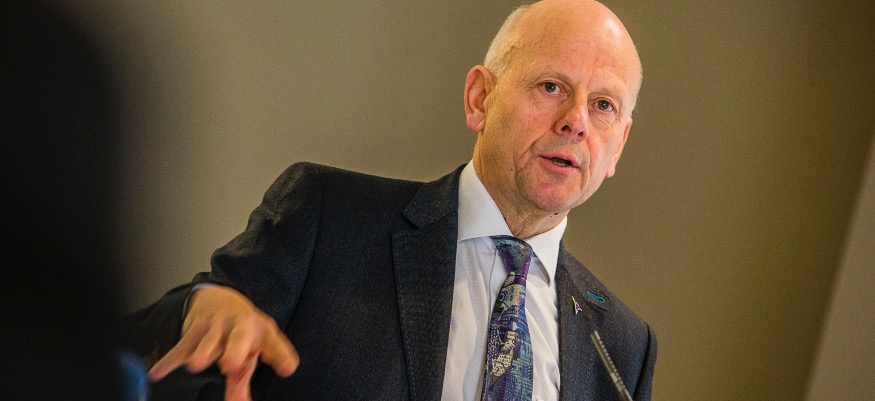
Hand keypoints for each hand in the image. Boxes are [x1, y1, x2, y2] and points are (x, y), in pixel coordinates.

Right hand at [147, 286, 298, 400]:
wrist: (219, 298)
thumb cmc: (241, 332)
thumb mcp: (251, 350)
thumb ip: (245, 381)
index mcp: (260, 332)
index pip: (273, 343)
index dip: (280, 355)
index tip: (288, 368)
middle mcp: (239, 327)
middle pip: (238, 338)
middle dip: (235, 350)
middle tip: (232, 365)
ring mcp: (215, 327)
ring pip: (208, 340)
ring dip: (202, 352)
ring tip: (196, 365)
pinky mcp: (194, 331)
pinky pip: (180, 347)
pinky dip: (168, 361)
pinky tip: (157, 374)